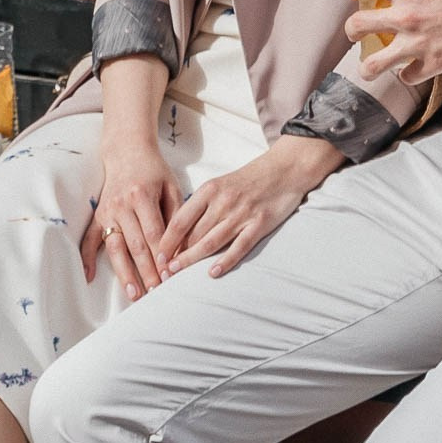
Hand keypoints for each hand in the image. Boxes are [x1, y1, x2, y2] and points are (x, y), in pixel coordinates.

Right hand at [80, 143, 182, 299]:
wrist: (127, 150)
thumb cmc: (154, 171)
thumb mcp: (171, 185)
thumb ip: (176, 214)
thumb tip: (181, 247)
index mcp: (142, 196)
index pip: (154, 233)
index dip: (162, 256)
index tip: (170, 276)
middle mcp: (122, 205)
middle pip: (136, 245)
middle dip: (147, 271)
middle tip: (157, 292)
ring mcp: (107, 211)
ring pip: (115, 247)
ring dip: (124, 272)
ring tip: (134, 293)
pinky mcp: (97, 216)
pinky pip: (89, 240)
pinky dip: (87, 258)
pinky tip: (89, 277)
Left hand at [157, 136, 342, 279]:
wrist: (285, 168)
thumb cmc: (250, 179)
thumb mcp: (221, 184)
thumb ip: (202, 206)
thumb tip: (180, 233)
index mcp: (210, 189)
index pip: (180, 219)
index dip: (166, 240)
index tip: (156, 256)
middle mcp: (223, 201)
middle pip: (193, 234)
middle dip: (175, 255)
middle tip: (161, 273)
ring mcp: (242, 213)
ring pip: (211, 242)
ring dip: (191, 260)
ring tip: (176, 275)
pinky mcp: (260, 223)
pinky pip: (239, 246)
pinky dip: (225, 260)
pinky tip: (213, 273)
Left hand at [343, 0, 441, 84]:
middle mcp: (407, 16)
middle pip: (358, 25)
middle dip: (352, 29)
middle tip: (355, 30)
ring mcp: (417, 44)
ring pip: (373, 62)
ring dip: (367, 64)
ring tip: (368, 65)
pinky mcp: (432, 65)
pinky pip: (406, 77)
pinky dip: (407, 75)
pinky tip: (410, 70)